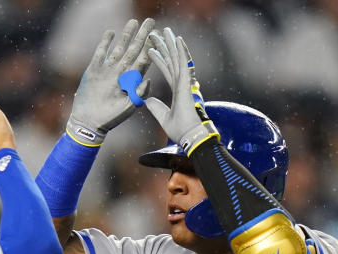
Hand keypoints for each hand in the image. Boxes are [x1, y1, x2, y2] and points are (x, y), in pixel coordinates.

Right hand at [66, 17, 154, 146]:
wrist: (89, 122)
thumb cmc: (111, 118)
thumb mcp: (129, 107)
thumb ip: (139, 93)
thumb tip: (148, 80)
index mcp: (131, 80)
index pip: (143, 60)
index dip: (150, 48)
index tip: (157, 35)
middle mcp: (121, 72)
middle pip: (133, 50)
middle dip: (142, 36)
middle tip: (150, 21)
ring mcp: (107, 70)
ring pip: (119, 48)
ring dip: (126, 36)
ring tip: (133, 22)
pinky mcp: (94, 70)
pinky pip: (100, 53)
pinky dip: (105, 43)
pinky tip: (111, 32)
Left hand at [145, 27, 218, 154]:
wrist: (190, 137)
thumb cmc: (181, 131)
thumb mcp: (163, 118)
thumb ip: (156, 108)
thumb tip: (147, 101)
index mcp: (178, 91)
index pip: (167, 71)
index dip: (159, 60)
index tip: (151, 51)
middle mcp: (183, 84)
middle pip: (172, 61)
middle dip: (165, 47)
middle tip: (156, 35)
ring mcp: (186, 83)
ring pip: (178, 59)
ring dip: (171, 44)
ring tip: (165, 31)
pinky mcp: (188, 85)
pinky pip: (184, 64)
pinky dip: (181, 52)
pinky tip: (177, 40)